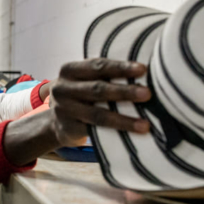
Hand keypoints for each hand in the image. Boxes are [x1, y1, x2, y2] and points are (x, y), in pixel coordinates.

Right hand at [3, 59, 150, 165]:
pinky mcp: (67, 129)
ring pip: (98, 115)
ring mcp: (63, 110)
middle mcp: (63, 88)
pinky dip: (114, 133)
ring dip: (123, 119)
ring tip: (144, 124)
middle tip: (147, 94)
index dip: (121, 67)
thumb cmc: (80, 95)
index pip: (97, 66)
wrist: (57, 122)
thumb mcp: (84, 80)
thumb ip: (103, 75)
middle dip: (125, 91)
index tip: (143, 69)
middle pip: (98, 89)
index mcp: (69, 70)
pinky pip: (94, 132)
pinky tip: (130, 136)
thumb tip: (143, 74)